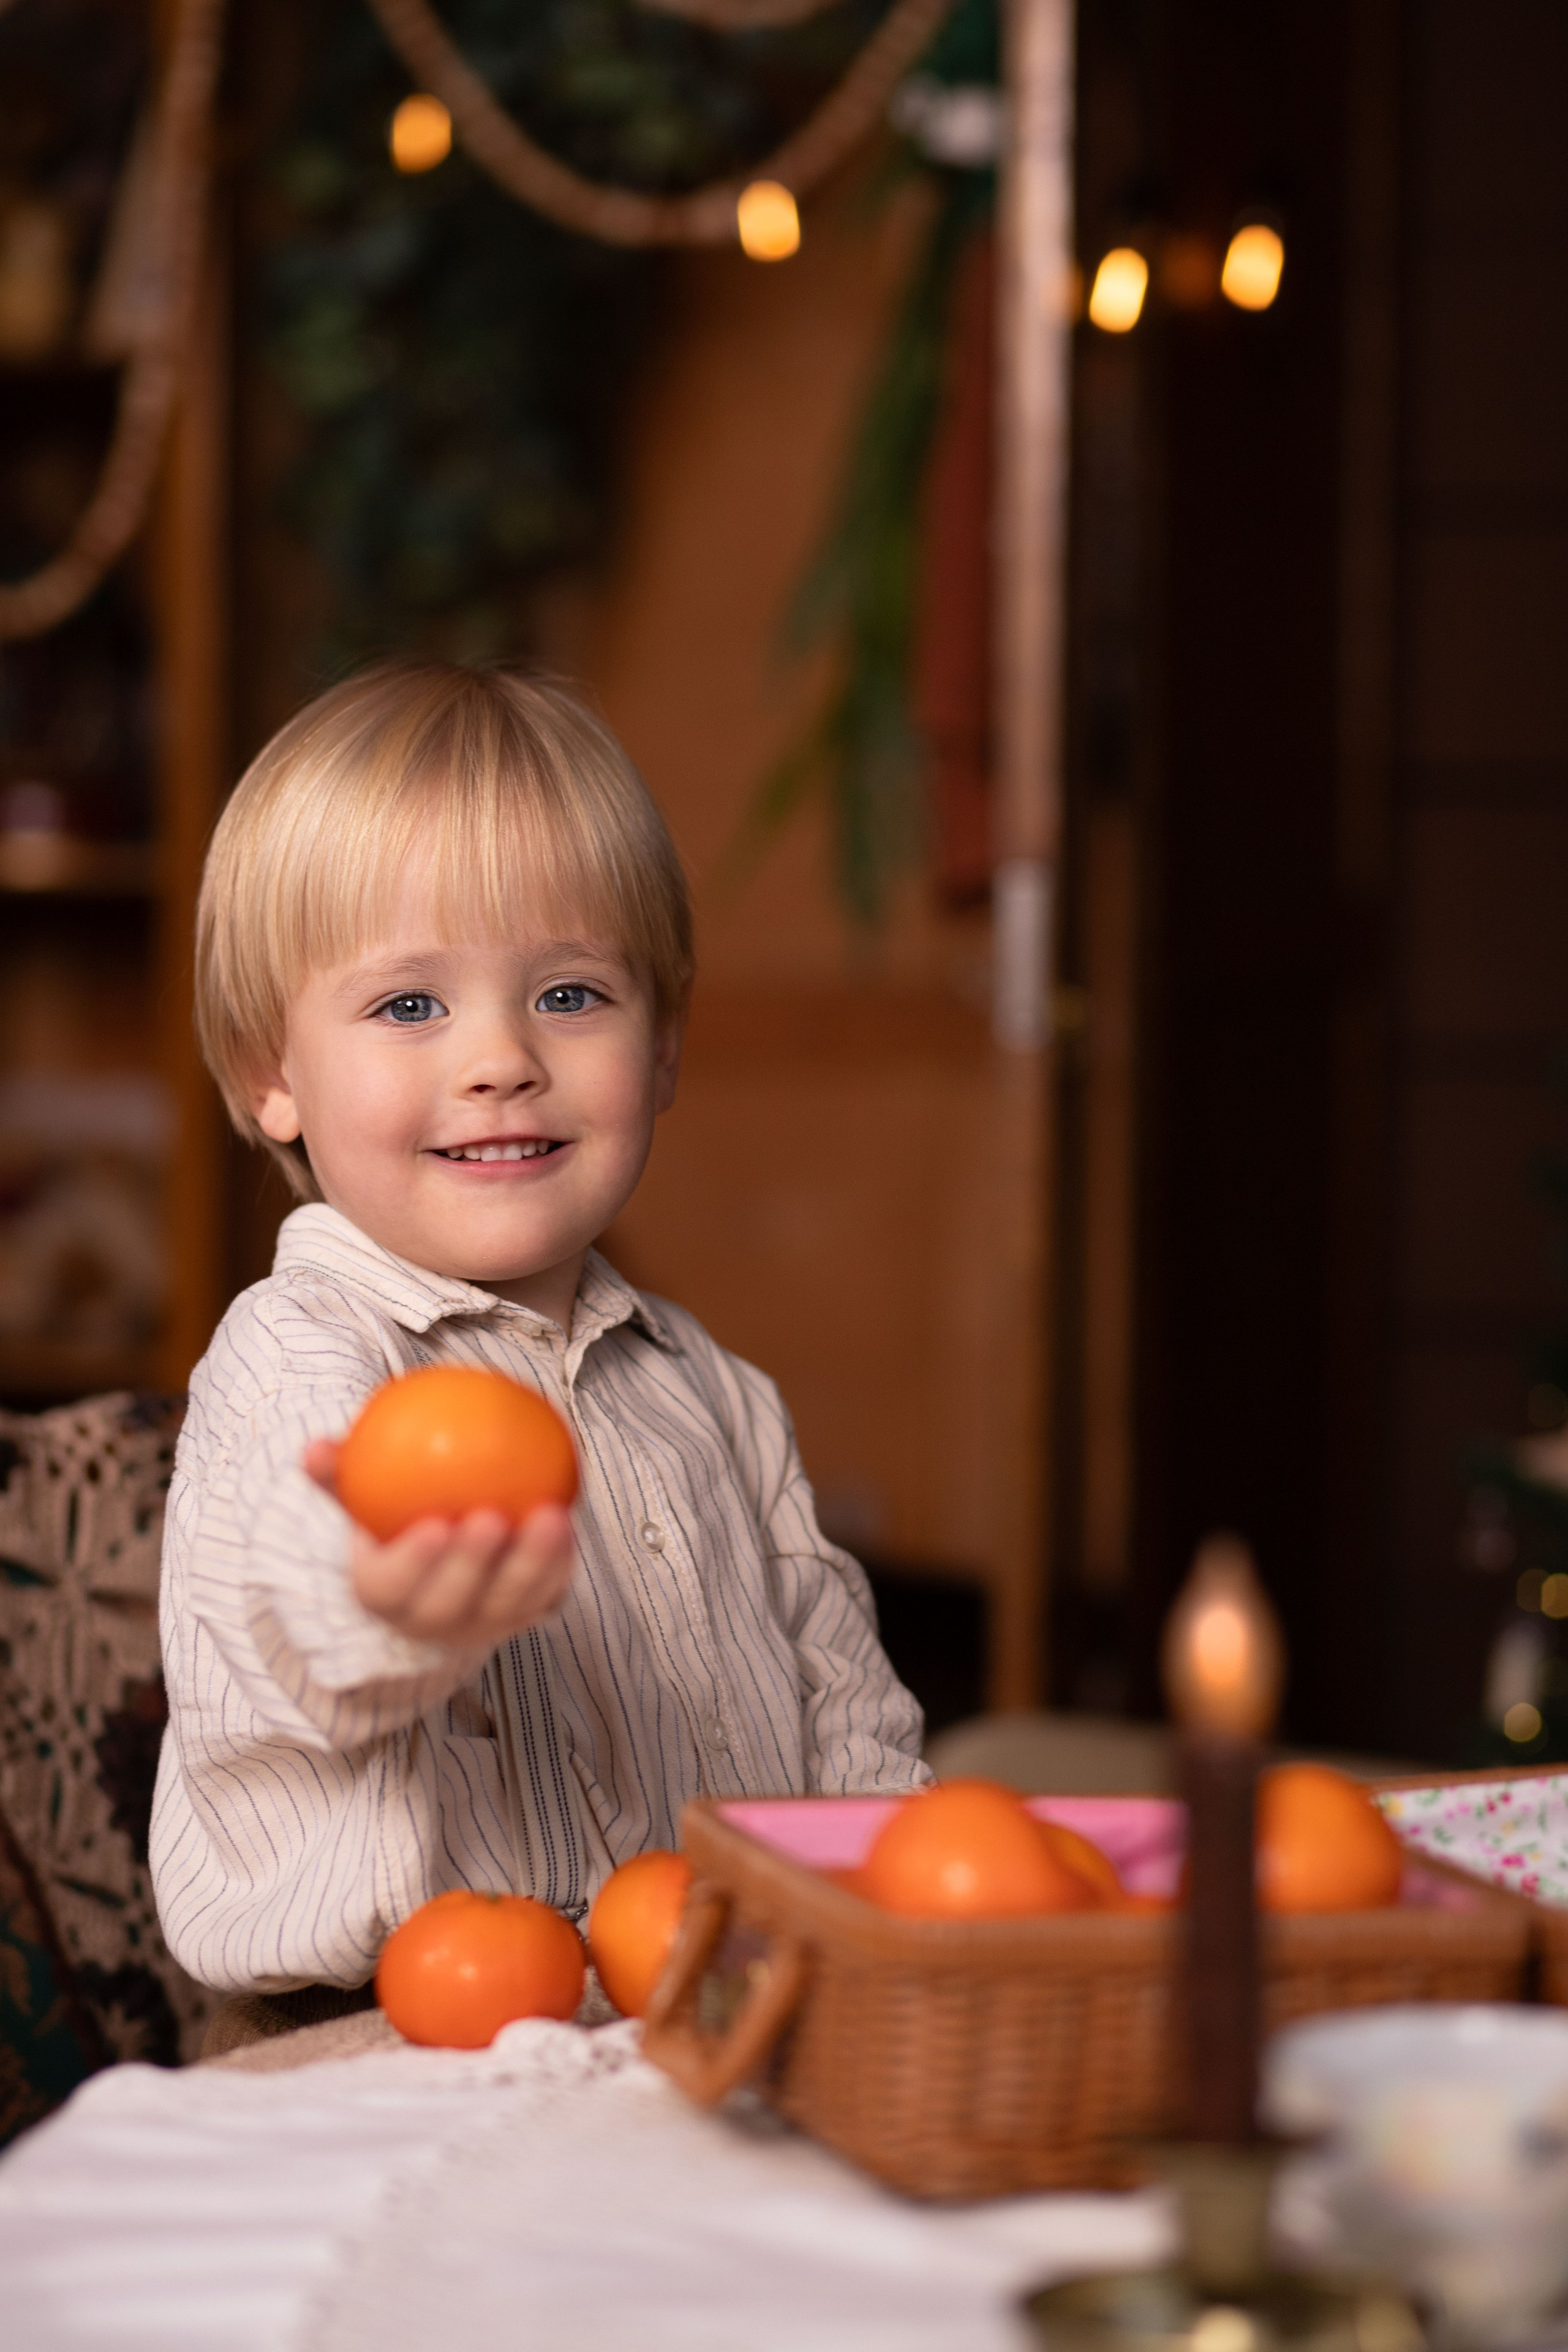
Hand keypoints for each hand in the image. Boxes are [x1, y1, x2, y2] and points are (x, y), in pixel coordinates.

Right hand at [304, 1440, 575, 1651]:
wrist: (433, 1569)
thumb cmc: (389, 1522)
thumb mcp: (359, 1499)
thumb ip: (341, 1474)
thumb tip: (316, 1448)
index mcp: (384, 1595)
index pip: (392, 1588)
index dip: (414, 1563)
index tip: (435, 1524)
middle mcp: (432, 1622)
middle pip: (452, 1603)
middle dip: (473, 1566)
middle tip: (490, 1517)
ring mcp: (482, 1626)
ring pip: (509, 1602)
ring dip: (534, 1563)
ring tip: (551, 1514)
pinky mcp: (523, 1617)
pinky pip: (545, 1593)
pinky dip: (560, 1562)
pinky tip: (571, 1517)